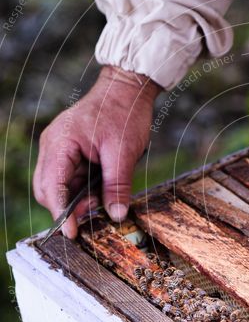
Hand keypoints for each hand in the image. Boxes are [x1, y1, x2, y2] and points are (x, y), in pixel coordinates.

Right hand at [33, 65, 161, 238]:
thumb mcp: (124, 153)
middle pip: (48, 189)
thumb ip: (118, 186)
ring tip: (102, 197)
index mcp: (60, 143)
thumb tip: (117, 215)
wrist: (127, 88)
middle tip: (94, 213)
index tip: (72, 232)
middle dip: (68, 207)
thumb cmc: (124, 113)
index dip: (62, 212)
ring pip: (58, 186)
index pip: (52, 187)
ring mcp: (59, 148)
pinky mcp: (69, 151)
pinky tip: (100, 189)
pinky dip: (82, 188)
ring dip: (77, 198)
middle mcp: (53, 146)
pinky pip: (69, 177)